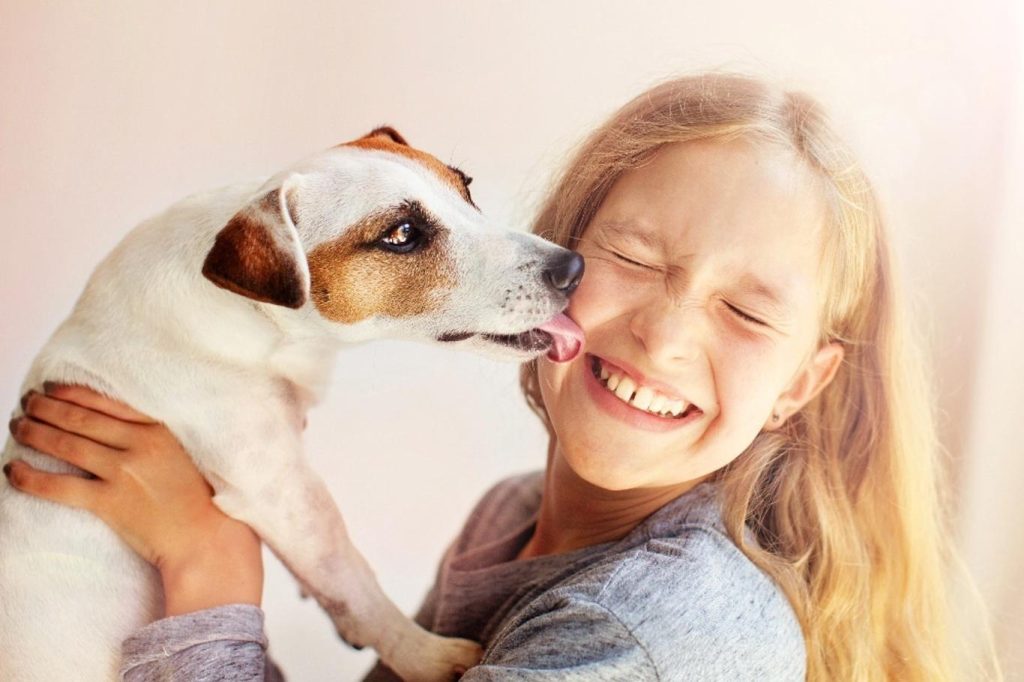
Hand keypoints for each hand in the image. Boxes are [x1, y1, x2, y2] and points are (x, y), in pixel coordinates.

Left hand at [5, 384, 262, 615]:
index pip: (106, 403)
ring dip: (35, 433)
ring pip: (67, 445)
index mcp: (159, 430)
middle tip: (26, 402)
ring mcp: (123, 473)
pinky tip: (14, 470)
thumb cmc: (199, 500)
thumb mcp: (184, 454)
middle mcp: (139, 445)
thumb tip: (115, 428)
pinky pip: (59, 486)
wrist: (206, 538)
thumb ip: (154, 437)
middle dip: (46, 408)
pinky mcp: (110, 503)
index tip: (52, 388)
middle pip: (81, 420)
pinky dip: (32, 477)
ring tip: (17, 426)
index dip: (73, 393)